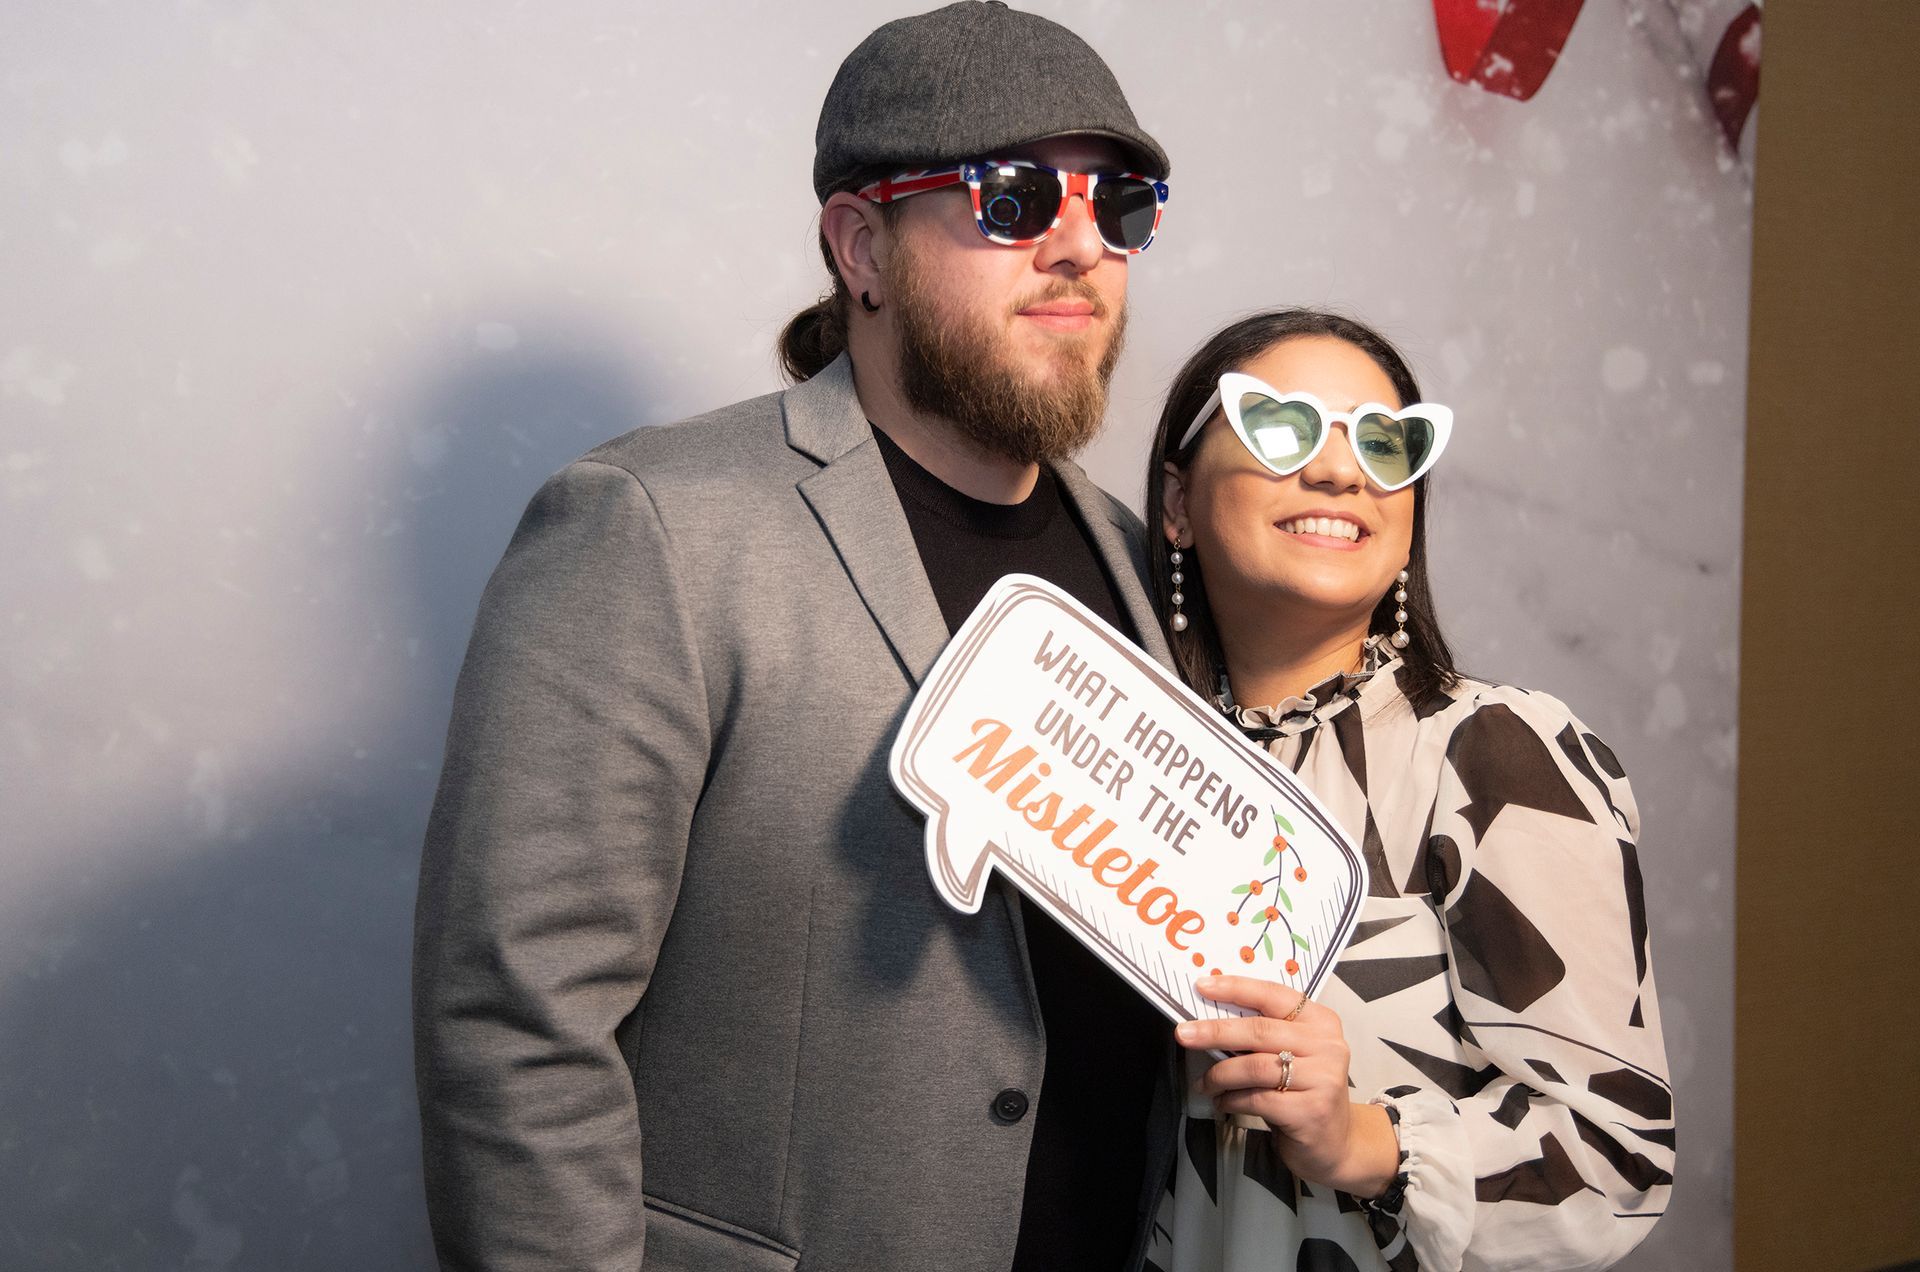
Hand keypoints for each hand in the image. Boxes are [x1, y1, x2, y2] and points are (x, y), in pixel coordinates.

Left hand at [1174, 975, 1399, 1197]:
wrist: (1336, 1143)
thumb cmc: (1304, 1092)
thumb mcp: (1293, 1054)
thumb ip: (1264, 1035)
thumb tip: (1209, 1020)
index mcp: (1321, 1022)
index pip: (1273, 995)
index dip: (1235, 988)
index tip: (1202, 987)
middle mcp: (1327, 1046)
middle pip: (1260, 1030)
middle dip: (1215, 1031)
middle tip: (1184, 1034)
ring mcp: (1323, 1079)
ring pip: (1255, 1067)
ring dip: (1220, 1074)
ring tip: (1204, 1083)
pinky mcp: (1311, 1111)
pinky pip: (1257, 1098)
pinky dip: (1232, 1100)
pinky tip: (1223, 1102)